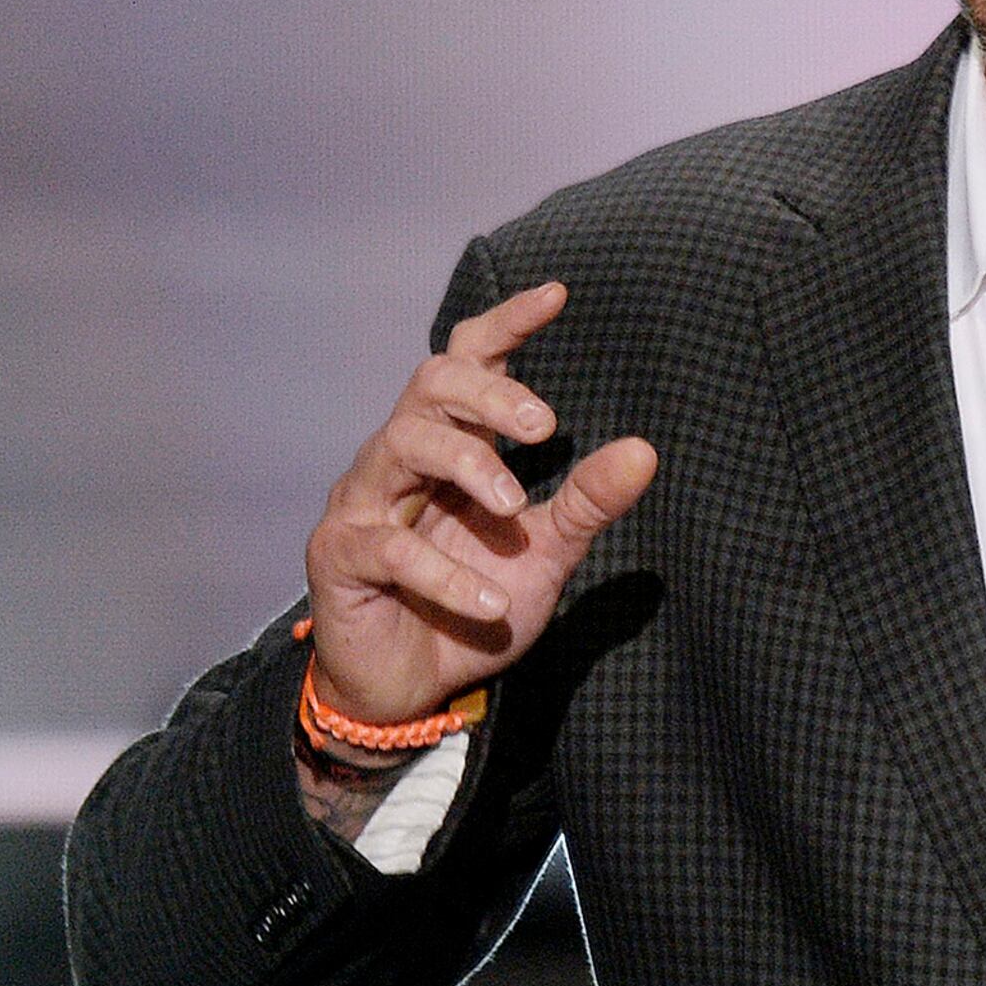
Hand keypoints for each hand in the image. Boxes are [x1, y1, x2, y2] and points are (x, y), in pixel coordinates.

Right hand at [301, 281, 657, 725]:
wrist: (413, 690)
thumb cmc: (475, 605)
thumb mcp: (546, 554)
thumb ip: (587, 502)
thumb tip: (644, 450)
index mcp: (452, 445)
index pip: (468, 360)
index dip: (506, 324)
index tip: (558, 295)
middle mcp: (401, 458)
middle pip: (431, 383)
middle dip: (488, 392)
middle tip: (545, 424)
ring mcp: (364, 502)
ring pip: (402, 442)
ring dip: (467, 467)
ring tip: (514, 509)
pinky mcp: (341, 555)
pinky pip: (389, 547)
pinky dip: (445, 575)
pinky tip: (489, 604)